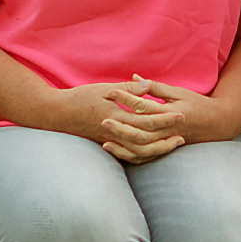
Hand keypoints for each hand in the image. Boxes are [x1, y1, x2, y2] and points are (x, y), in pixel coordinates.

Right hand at [43, 81, 176, 162]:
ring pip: (139, 152)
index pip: (146, 120)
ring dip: (158, 150)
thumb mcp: (104, 89)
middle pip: (146, 141)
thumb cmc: (80, 98)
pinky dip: (143, 155)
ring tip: (172, 145)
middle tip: (183, 135)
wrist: (57, 114)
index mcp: (116, 116)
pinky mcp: (107, 146)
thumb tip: (149, 86)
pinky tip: (153, 152)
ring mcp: (111, 142)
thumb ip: (128, 89)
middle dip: (166, 138)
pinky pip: (129, 156)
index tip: (181, 115)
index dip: (165, 119)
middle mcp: (115, 133)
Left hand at [100, 79, 239, 160]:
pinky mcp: (165, 150)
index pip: (143, 106)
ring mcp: (166, 142)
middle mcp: (166, 130)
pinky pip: (146, 157)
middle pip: (139, 131)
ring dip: (122, 145)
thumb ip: (154, 87)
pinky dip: (131, 156)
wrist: (217, 123)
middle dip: (120, 125)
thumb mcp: (177, 92)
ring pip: (141, 148)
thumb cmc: (197, 104)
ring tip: (105, 139)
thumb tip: (134, 78)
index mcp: (169, 113)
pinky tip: (118, 151)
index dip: (125, 98)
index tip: (109, 92)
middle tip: (102, 118)